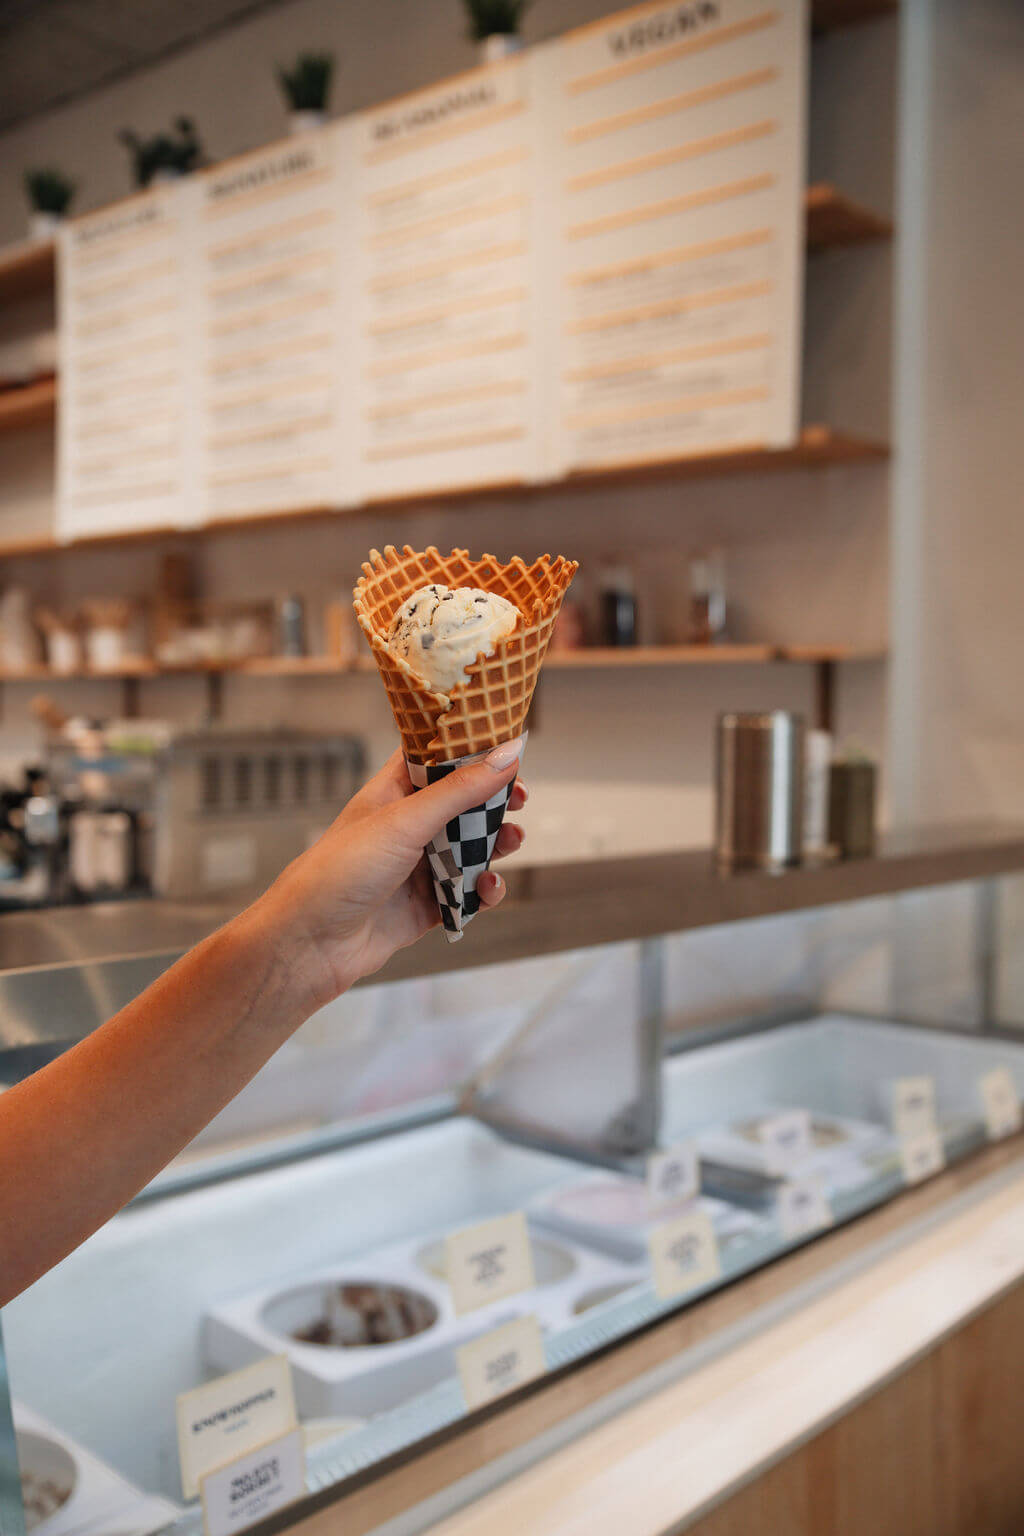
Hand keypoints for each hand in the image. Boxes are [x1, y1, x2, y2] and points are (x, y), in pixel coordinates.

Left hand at [258, 739, 526, 1008]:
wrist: (311, 943)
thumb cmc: (342, 870)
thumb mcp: (405, 820)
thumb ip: (461, 789)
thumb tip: (509, 754)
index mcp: (392, 793)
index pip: (435, 757)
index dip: (469, 748)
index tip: (506, 744)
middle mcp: (406, 826)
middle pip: (462, 804)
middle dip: (494, 801)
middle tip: (520, 799)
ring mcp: (417, 867)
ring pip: (471, 849)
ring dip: (496, 845)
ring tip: (512, 842)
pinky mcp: (427, 906)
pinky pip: (467, 893)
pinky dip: (483, 890)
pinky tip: (486, 889)